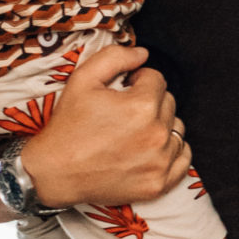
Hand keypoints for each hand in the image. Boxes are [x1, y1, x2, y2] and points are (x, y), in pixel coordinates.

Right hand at [21, 43, 192, 208]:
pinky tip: (150, 149)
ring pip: (177, 130)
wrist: (56, 173)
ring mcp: (160, 162)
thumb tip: (143, 54)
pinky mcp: (159, 184)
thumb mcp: (82, 79)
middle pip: (169, 103)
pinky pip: (183, 159)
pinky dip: (171, 152)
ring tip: (135, 132)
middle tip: (124, 113)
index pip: (157, 79)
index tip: (122, 91)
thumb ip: (115, 57)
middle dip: (150, 102)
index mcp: (142, 106)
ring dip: (161, 125)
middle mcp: (157, 134)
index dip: (137, 81)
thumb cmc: (68, 125)